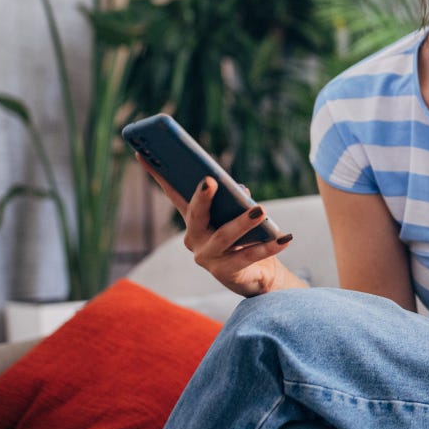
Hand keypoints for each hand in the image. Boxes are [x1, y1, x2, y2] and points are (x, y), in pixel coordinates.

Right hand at [135, 153, 295, 296]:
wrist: (255, 275)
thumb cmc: (244, 238)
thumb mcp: (238, 215)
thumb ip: (236, 200)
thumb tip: (241, 192)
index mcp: (194, 220)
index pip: (175, 194)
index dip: (158, 175)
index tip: (143, 153)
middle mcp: (194, 238)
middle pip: (196, 215)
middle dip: (202, 197)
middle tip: (210, 180)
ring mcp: (208, 257)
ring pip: (224, 236)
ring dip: (242, 222)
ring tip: (261, 210)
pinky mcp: (226, 272)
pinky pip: (249, 255)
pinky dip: (269, 246)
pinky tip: (285, 237)